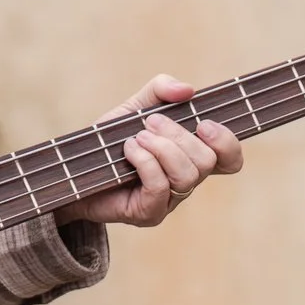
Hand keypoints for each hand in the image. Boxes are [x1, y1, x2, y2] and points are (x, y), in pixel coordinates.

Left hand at [52, 75, 242, 228]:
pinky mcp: (149, 214)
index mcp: (191, 157)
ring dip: (162, 147)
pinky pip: (160, 186)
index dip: (227, 142)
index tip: (203, 123)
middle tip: (150, 123)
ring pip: (188, 175)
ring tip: (136, 138)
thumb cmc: (108, 141)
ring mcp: (169, 201)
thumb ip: (160, 90)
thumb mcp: (135, 106)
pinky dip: (145, 161)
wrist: (74, 170)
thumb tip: (187, 90)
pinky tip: (129, 150)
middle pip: (207, 161)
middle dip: (179, 135)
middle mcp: (185, 182)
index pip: (230, 159)